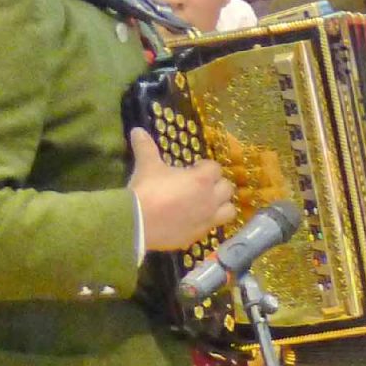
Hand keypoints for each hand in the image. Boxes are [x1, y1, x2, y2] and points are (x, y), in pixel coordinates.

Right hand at [128, 129, 235, 252]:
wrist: (136, 222)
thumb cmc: (146, 190)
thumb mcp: (147, 165)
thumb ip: (145, 147)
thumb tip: (137, 130)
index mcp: (202, 179)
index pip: (215, 167)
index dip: (205, 166)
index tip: (194, 168)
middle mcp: (211, 199)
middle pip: (227, 188)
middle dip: (217, 184)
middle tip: (201, 185)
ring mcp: (207, 219)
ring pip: (229, 210)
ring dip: (222, 205)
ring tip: (207, 203)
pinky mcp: (199, 235)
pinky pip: (212, 227)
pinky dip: (207, 222)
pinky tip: (194, 220)